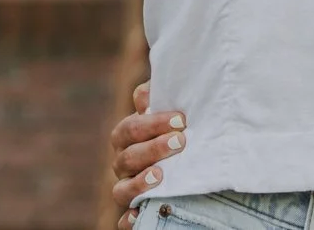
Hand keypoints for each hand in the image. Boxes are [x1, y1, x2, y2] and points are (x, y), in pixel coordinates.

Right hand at [110, 82, 186, 227]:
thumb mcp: (176, 113)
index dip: (151, 122)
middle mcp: (126, 163)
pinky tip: (140, 215)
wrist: (192, 153)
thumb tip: (145, 96)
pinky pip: (125, 220)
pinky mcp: (135, 212)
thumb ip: (162, 97)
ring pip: (121, 189)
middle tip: (179, 141)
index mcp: (131, 138)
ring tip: (159, 174)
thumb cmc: (182, 129)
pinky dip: (131, 219)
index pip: (130, 129)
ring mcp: (128, 188)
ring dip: (139, 182)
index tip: (180, 119)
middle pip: (127, 156)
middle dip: (152, 148)